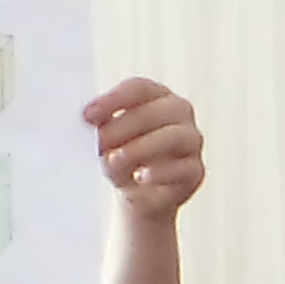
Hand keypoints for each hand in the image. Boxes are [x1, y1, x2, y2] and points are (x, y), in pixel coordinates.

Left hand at [86, 77, 203, 223]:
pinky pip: (184, 168)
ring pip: (175, 137)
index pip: (140, 88)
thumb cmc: (122, 157)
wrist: (139, 195)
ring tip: (115, 161)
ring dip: (141, 148)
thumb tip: (90, 118)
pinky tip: (139, 178)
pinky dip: (160, 172)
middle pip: (160, 110)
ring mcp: (192, 142)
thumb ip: (102, 127)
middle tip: (102, 141)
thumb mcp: (107, 141)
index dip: (114, 100)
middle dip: (127, 125)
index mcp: (156, 96)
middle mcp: (179, 113)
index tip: (88, 115)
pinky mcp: (196, 171)